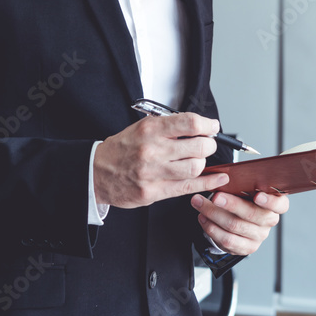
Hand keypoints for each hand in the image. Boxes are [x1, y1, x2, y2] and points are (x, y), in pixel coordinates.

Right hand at [94, 113, 228, 207]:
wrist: (96, 172)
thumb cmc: (123, 148)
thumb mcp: (143, 127)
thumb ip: (170, 127)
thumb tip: (201, 127)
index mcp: (151, 130)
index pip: (191, 123)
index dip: (208, 125)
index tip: (212, 127)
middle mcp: (152, 150)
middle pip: (198, 147)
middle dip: (209, 145)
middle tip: (207, 144)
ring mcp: (153, 173)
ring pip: (195, 168)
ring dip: (203, 163)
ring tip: (197, 159)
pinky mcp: (153, 192)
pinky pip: (188, 187)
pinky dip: (208, 183)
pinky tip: (219, 179)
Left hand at [191, 190, 287, 255]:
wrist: (241, 217)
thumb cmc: (245, 197)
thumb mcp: (249, 188)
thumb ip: (245, 184)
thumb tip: (226, 176)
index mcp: (276, 204)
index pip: (279, 204)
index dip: (269, 201)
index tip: (258, 196)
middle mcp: (270, 221)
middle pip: (251, 214)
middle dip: (231, 205)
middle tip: (216, 196)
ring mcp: (259, 236)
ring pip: (235, 227)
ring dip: (214, 214)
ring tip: (200, 204)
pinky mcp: (247, 248)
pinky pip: (227, 241)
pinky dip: (212, 228)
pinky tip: (203, 218)